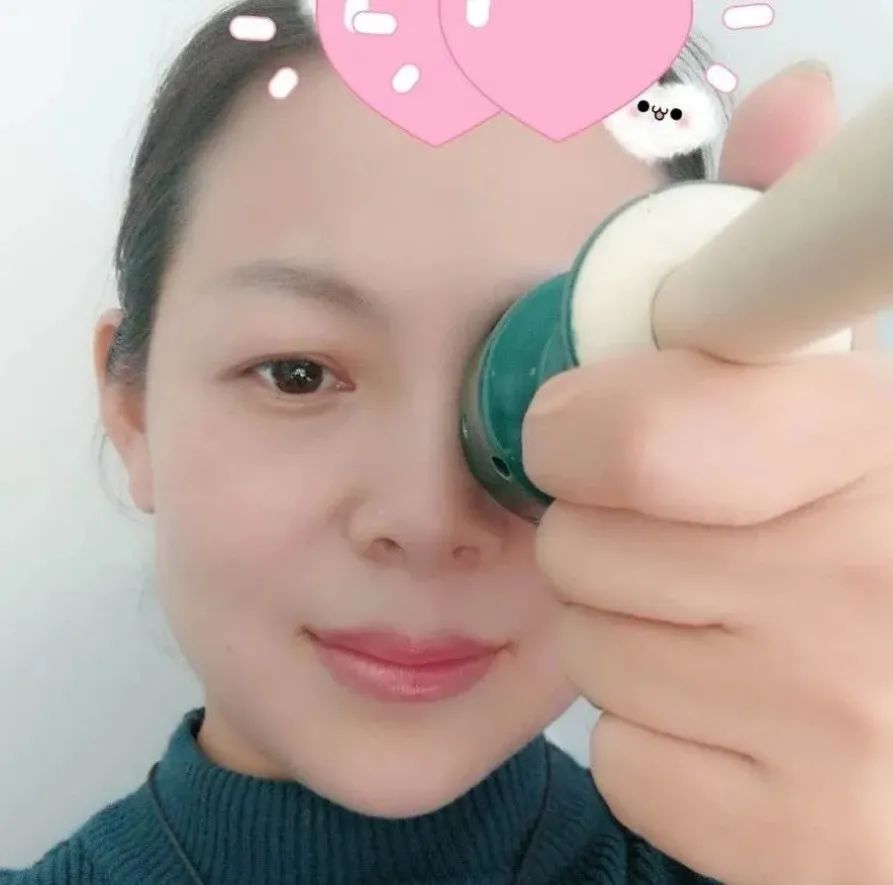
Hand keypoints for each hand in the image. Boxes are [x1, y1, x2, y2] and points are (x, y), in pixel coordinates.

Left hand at [521, 63, 892, 884]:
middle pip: (585, 546)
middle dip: (607, 534)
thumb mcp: (859, 389)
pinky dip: (658, 737)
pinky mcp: (796, 848)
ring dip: (630, 630)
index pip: (644, 435)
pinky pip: (626, 759)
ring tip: (727, 628)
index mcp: (877, 463)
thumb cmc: (881, 535)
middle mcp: (860, 606)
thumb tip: (793, 88)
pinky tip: (741, 721)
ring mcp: (834, 743)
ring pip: (593, 650)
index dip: (583, 424)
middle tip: (688, 537)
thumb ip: (795, 257)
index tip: (587, 429)